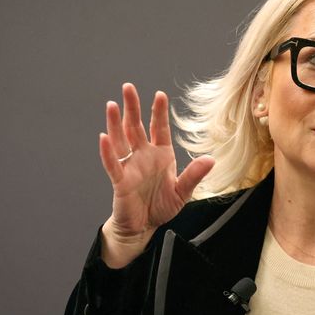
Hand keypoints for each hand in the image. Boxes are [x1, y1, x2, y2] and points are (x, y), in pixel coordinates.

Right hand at [99, 83, 213, 266]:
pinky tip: (104, 137)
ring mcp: (130, 166)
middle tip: (128, 87)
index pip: (159, 129)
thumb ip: (194, 175)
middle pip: (136, 127)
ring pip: (121, 140)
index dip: (158, 112)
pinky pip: (113, 164)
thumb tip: (210, 160)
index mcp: (160, 155)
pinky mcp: (120, 181)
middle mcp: (143, 156)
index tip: (159, 95)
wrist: (144, 227)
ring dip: (116, 123)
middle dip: (132, 108)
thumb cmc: (161, 207)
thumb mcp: (183, 192)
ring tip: (112, 105)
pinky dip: (108, 151)